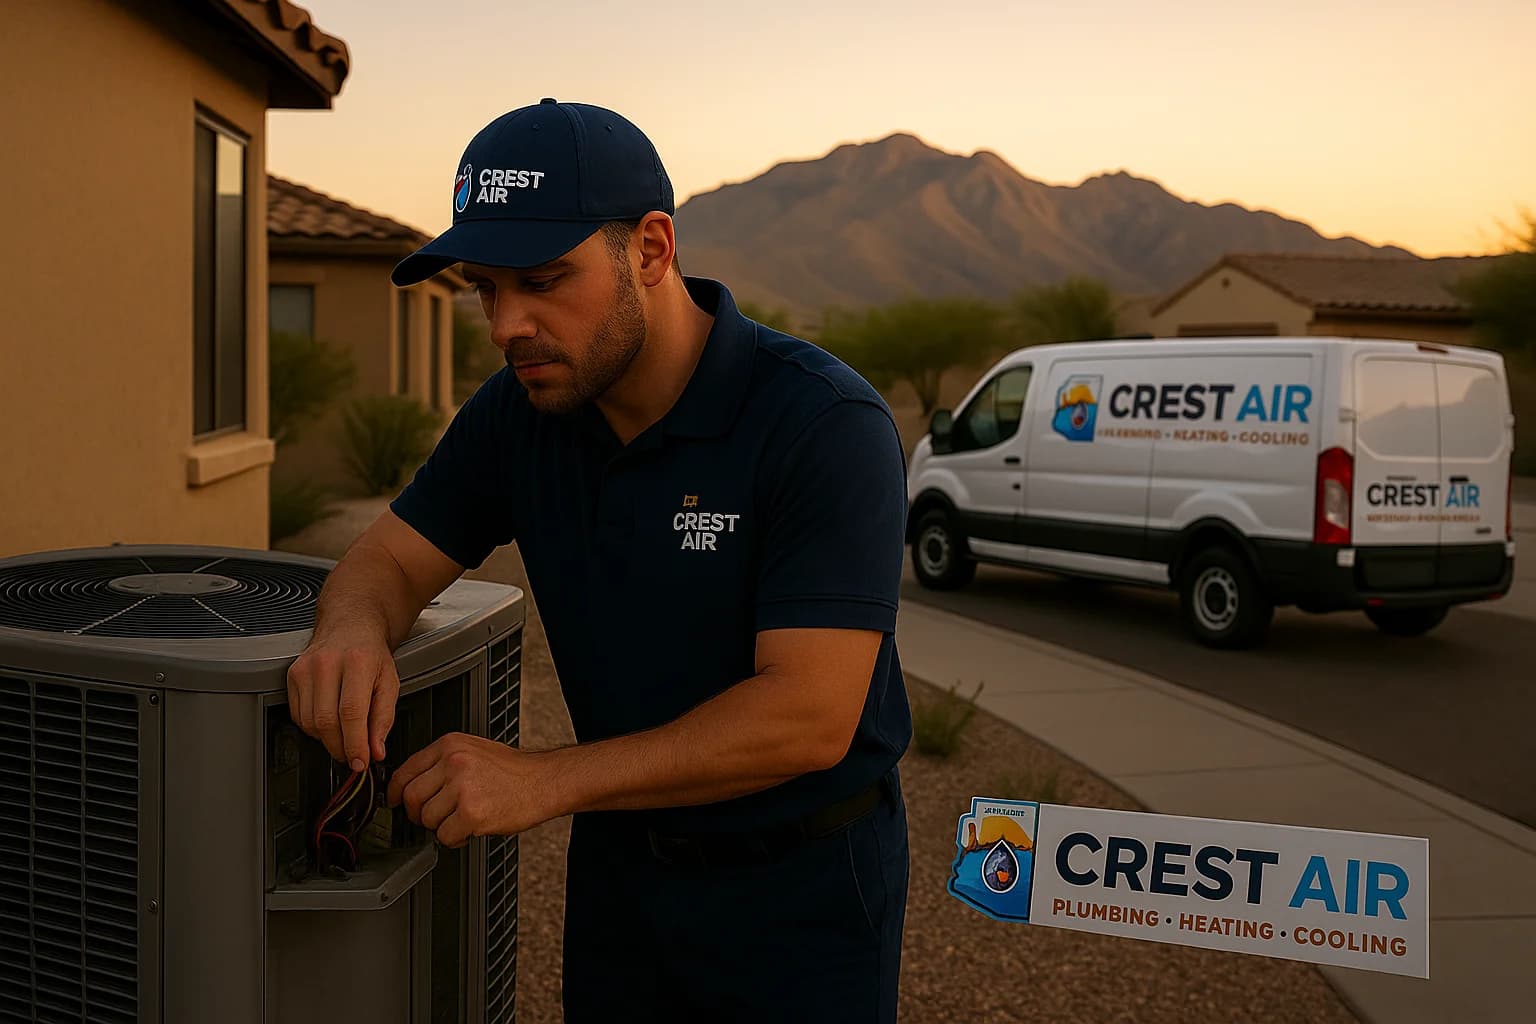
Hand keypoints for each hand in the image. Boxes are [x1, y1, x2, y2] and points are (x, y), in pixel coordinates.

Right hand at [286, 630, 398, 771]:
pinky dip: (313, 728)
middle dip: (341, 747)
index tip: (361, 761)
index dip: (355, 744)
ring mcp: (305, 668)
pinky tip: (328, 721)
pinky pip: (298, 715)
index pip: (351, 713)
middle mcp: (327, 663)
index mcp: (357, 662)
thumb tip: (376, 751)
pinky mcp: (292, 675)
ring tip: (343, 737)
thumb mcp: (390, 682)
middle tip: (353, 755)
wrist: (350, 626)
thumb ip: (384, 718)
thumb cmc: (371, 654)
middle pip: (326, 721)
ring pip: (309, 722)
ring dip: (327, 739)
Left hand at [386, 733, 556, 847]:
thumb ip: (442, 762)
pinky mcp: (472, 813)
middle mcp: (453, 762)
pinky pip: (445, 836)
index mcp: (450, 745)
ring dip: (441, 826)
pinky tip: (471, 828)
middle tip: (436, 817)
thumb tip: (410, 784)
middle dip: (419, 813)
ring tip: (462, 819)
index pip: (405, 771)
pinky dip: (456, 838)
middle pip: (411, 797)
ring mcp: (462, 787)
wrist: (545, 781)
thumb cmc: (513, 770)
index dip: (395, 792)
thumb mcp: (473, 750)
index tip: (394, 802)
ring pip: (427, 819)